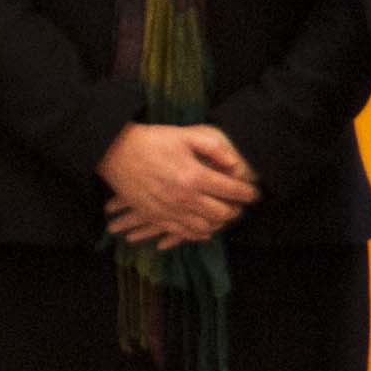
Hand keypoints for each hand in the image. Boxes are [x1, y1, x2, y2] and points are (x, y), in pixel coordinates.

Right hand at [99, 125, 258, 247]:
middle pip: (221, 213)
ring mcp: (169, 210)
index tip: (255, 193)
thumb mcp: (186, 136)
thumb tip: (235, 165)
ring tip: (225, 216)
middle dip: (236, 210)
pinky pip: (182, 233)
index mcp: (194, 176)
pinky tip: (205, 229)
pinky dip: (198, 234)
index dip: (247, 193)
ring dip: (219, 223)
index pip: (231, 191)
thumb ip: (214, 149)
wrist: (116, 152)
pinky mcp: (156, 216)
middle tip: (242, 205)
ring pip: (204, 226)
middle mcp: (184, 198)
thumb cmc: (152, 141)